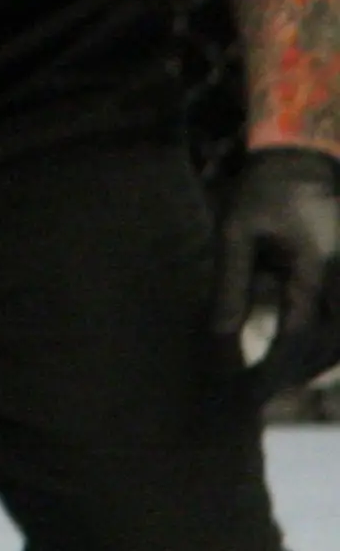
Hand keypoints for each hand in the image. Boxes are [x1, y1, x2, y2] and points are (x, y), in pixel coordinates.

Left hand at [217, 145, 339, 399]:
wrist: (302, 158)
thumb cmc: (263, 191)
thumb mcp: (236, 232)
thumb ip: (231, 283)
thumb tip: (221, 333)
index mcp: (318, 267)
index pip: (298, 333)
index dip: (275, 367)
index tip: (249, 390)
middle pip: (333, 344)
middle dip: (300, 372)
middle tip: (262, 392)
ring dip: (318, 361)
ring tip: (279, 380)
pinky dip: (328, 341)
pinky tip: (302, 354)